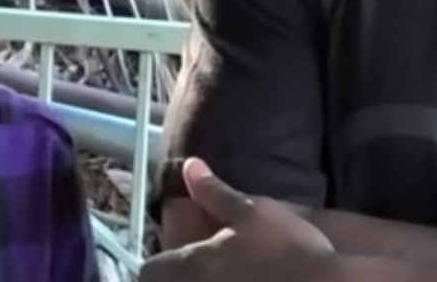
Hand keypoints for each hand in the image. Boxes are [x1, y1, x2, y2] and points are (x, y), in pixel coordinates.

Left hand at [141, 158, 338, 281]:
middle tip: (206, 270)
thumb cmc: (287, 251)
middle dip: (177, 278)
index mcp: (187, 267)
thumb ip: (215, 192)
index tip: (180, 260)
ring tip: (225, 279)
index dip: (162, 265)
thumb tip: (190, 165)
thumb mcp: (253, 212)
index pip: (149, 271)